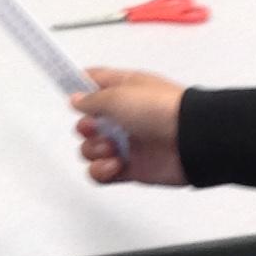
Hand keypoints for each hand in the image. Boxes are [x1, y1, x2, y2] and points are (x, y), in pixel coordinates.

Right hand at [69, 68, 188, 185]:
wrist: (191, 140)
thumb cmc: (162, 109)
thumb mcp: (118, 95)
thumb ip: (91, 99)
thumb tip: (75, 100)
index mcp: (124, 90)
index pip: (94, 83)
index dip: (78, 86)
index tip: (64, 90)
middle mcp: (124, 115)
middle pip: (87, 122)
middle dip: (84, 127)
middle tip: (95, 127)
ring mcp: (127, 142)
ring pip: (91, 149)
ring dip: (94, 150)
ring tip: (111, 148)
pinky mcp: (130, 167)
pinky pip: (101, 172)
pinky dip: (102, 170)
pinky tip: (115, 164)